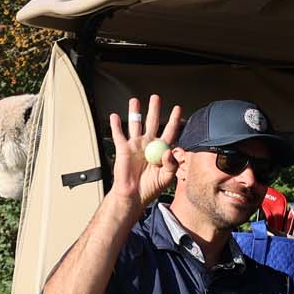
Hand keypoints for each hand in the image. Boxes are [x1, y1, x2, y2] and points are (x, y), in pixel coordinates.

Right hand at [108, 95, 182, 211]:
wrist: (134, 195)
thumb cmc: (150, 187)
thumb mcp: (166, 177)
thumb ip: (171, 164)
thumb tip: (170, 151)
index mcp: (161, 150)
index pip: (169, 131)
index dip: (174, 120)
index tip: (178, 110)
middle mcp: (148, 144)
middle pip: (152, 123)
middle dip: (154, 110)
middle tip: (156, 98)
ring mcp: (135, 145)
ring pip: (135, 125)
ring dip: (135, 112)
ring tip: (135, 100)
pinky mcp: (123, 149)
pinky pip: (119, 135)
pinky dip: (115, 126)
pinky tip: (114, 116)